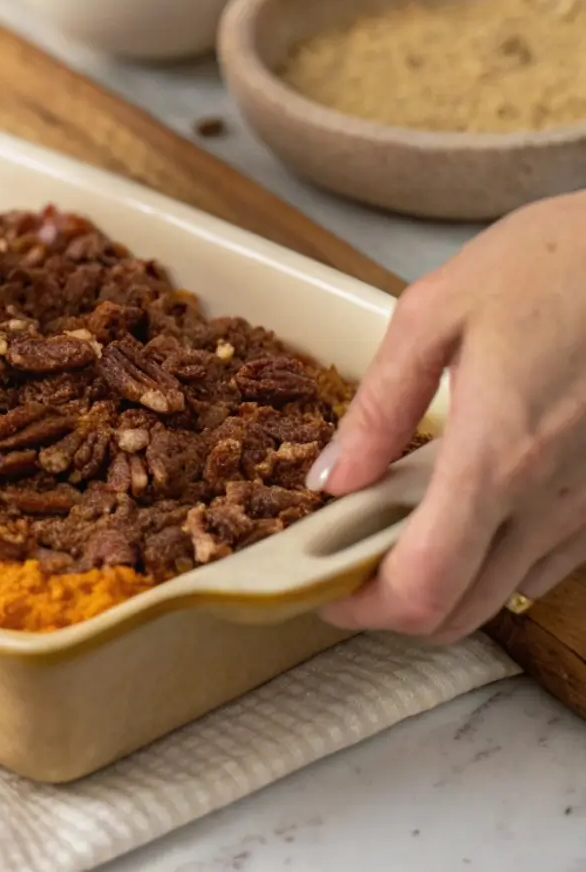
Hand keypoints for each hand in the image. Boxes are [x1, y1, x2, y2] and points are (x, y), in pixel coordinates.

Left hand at [309, 191, 585, 642]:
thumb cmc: (554, 264)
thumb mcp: (437, 313)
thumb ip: (380, 407)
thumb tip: (332, 478)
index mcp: (497, 459)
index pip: (422, 588)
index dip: (361, 607)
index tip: (324, 586)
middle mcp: (552, 502)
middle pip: (462, 614)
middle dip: (393, 607)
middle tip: (349, 560)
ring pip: (508, 591)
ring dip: (445, 583)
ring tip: (396, 524)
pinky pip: (549, 559)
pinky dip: (495, 556)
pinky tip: (466, 503)